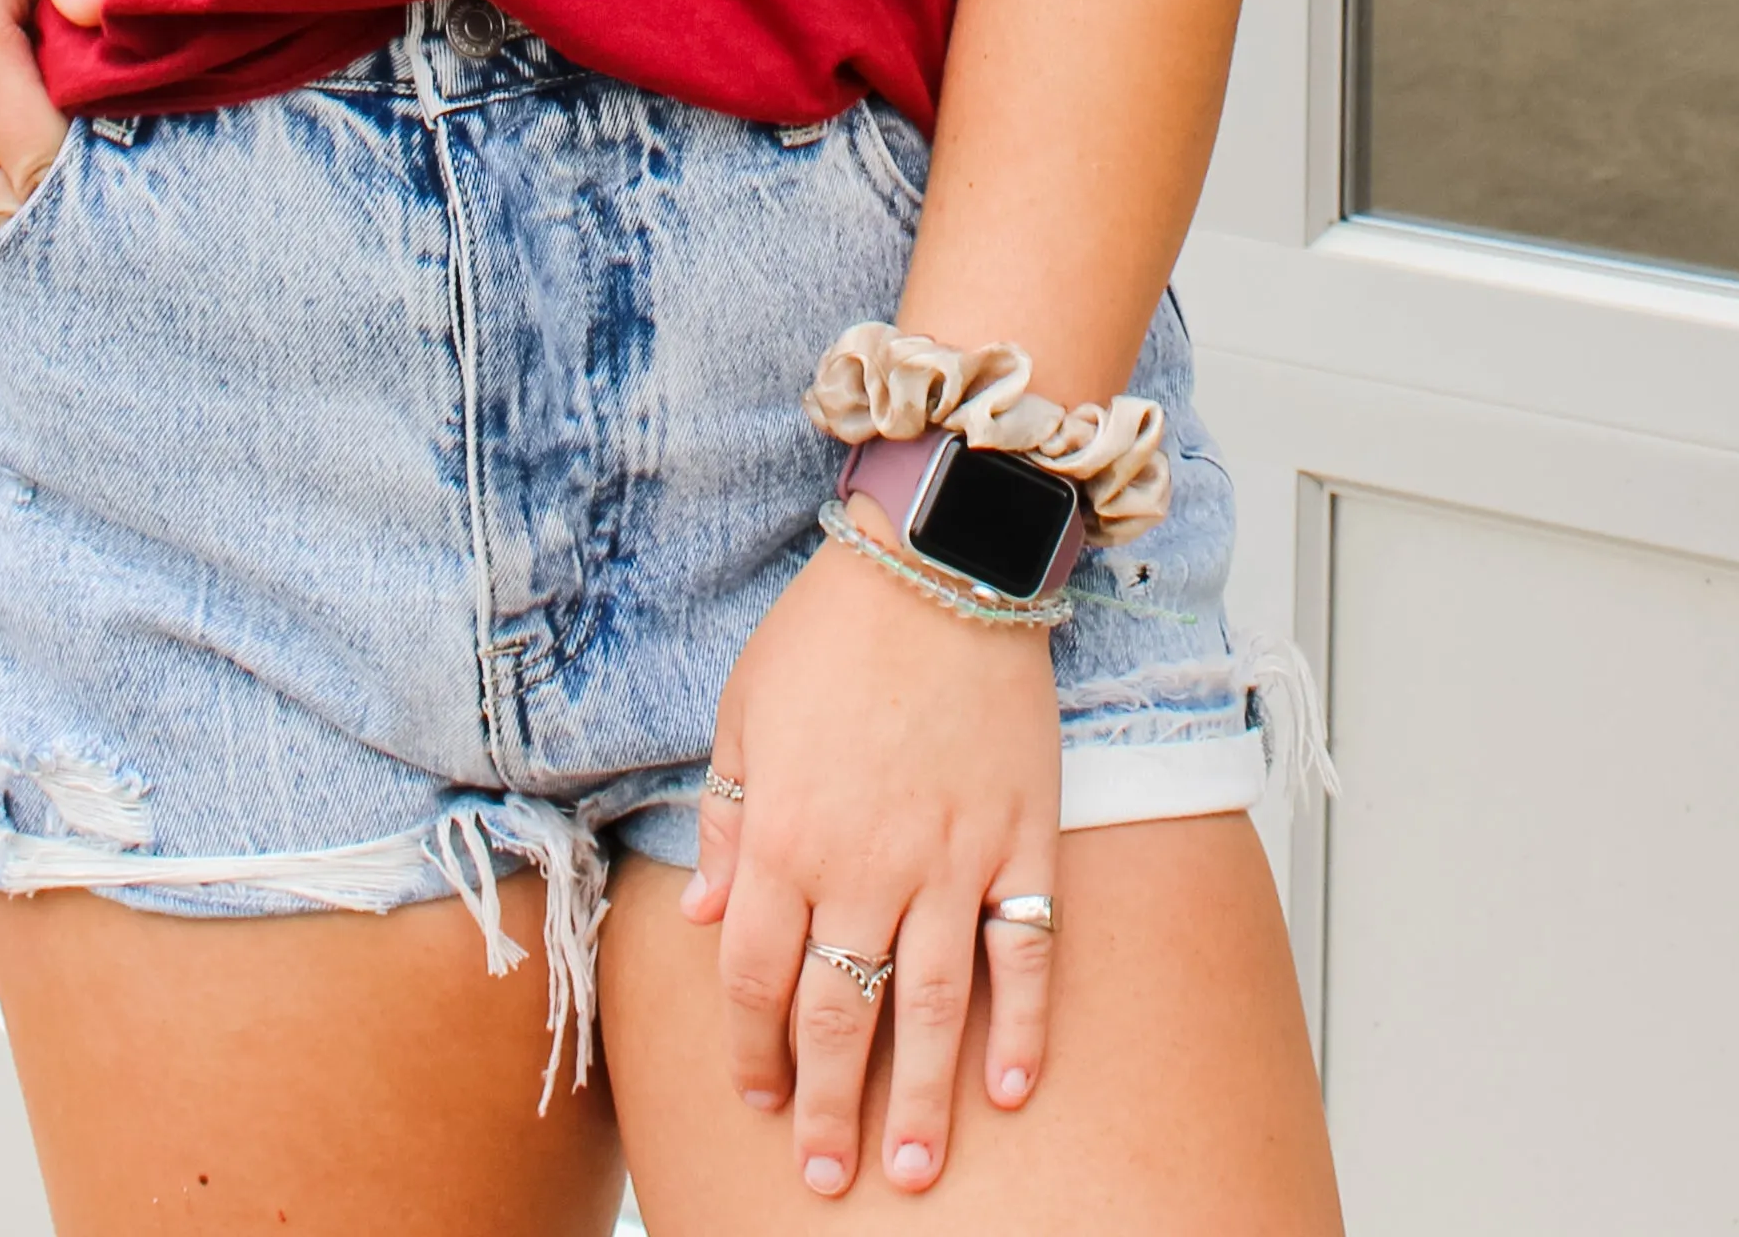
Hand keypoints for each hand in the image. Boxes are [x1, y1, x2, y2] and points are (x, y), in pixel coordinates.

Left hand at [685, 527, 1059, 1197]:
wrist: (938, 564)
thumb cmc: (830, 630)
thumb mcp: (743, 710)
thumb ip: (730, 819)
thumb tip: (713, 917)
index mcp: (785, 835)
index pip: (757, 977)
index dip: (754, 1049)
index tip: (759, 1098)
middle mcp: (864, 864)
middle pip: (842, 1015)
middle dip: (830, 1106)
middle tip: (830, 1177)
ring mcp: (951, 859)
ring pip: (935, 1007)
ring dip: (924, 1098)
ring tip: (916, 1169)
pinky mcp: (1021, 840)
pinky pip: (1025, 951)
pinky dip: (1025, 1025)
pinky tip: (1013, 1087)